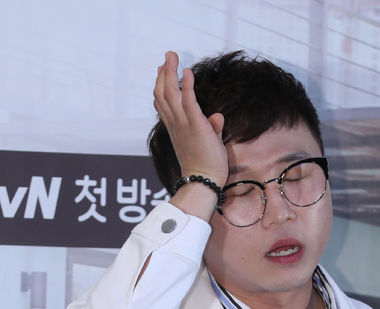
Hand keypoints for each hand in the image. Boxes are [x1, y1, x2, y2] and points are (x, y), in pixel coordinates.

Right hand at [153, 51, 228, 187]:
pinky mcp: (195, 125)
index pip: (163, 104)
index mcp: (175, 129)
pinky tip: (188, 71)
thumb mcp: (208, 143)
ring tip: (172, 56)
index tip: (164, 71)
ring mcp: (183, 124)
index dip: (161, 86)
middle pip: (162, 94)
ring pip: (170, 93)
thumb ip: (211, 128)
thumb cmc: (206, 166)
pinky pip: (188, 102)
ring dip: (171, 72)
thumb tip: (217, 117)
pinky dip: (187, 86)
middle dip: (164, 73)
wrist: (203, 181)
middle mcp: (175, 124)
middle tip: (168, 56)